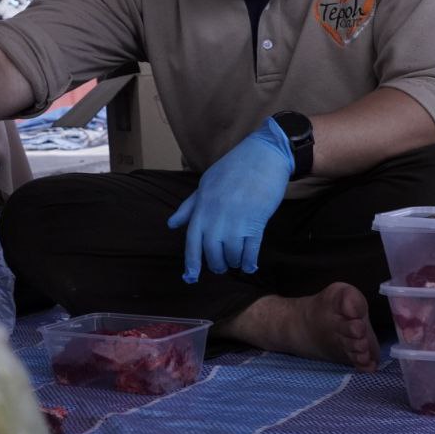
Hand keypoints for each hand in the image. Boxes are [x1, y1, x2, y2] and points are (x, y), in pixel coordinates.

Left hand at [168, 117, 293, 282]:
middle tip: (222, 266)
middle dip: (217, 265)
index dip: (192, 263)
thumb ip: (189, 207)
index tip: (190, 277)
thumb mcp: (205, 185)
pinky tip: (250, 265)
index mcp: (202, 209)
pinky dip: (250, 261)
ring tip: (237, 261)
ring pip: (232, 255)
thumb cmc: (233, 169)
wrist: (263, 156)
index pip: (192, 242)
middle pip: (212, 254)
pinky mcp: (257, 222)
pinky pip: (251, 250)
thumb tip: (171, 224)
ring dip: (235, 262)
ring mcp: (236, 221)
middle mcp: (216, 218)